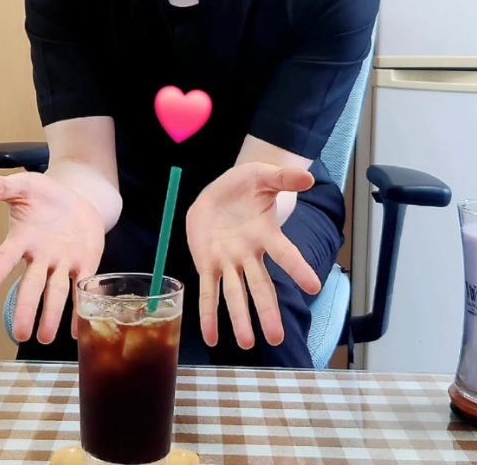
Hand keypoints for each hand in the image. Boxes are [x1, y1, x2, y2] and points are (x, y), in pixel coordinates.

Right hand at [0, 172, 104, 342]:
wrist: (77, 199)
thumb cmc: (45, 196)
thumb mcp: (25, 185)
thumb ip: (3, 187)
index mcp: (23, 238)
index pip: (4, 260)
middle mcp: (41, 257)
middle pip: (31, 285)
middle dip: (26, 308)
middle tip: (19, 333)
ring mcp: (63, 262)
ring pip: (56, 292)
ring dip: (52, 315)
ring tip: (46, 339)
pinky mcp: (84, 263)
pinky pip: (81, 288)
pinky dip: (79, 308)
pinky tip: (77, 331)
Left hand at [186, 162, 320, 349]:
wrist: (220, 190)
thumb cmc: (246, 184)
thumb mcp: (263, 175)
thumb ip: (284, 178)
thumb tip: (308, 176)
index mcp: (265, 234)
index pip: (284, 254)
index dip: (298, 268)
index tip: (313, 287)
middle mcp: (249, 254)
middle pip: (260, 285)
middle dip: (267, 310)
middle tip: (277, 337)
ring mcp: (228, 261)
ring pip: (234, 293)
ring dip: (239, 318)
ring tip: (247, 344)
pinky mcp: (207, 263)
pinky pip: (207, 291)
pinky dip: (208, 313)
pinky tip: (210, 337)